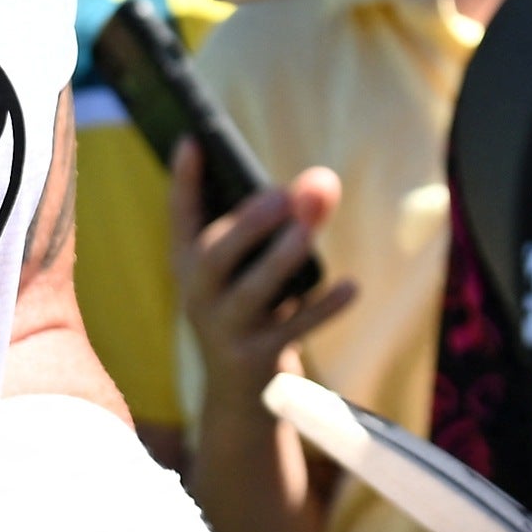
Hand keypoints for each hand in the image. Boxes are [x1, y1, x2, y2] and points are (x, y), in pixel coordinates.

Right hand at [170, 155, 350, 396]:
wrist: (241, 393)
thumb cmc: (252, 306)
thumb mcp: (255, 265)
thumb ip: (289, 219)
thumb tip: (323, 184)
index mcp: (189, 264)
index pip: (180, 216)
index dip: (184, 179)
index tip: (192, 138)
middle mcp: (197, 295)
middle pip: (213, 256)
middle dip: (247, 224)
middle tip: (283, 195)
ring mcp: (224, 330)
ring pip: (250, 292)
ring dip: (281, 259)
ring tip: (310, 232)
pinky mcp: (255, 359)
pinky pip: (292, 330)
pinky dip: (323, 308)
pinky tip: (351, 286)